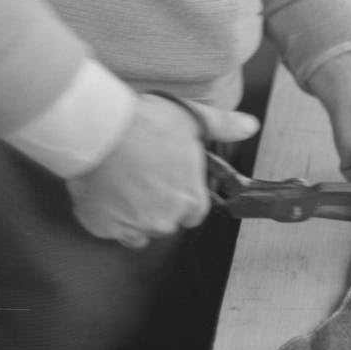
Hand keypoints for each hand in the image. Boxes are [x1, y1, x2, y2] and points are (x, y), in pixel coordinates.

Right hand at [66, 95, 258, 248]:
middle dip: (157, 205)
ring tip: (123, 183)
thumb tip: (250, 125)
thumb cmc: (147, 123)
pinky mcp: (103, 226)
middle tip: (143, 177)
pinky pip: (110, 230)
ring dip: (133, 213)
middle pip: (166, 222)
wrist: (99, 129)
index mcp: (191, 200)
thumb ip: (224, 126)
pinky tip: (105, 193)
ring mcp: (133, 226)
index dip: (182, 197)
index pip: (194, 213)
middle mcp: (165, 220)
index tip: (169, 181)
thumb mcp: (192, 119)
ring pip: (138, 229)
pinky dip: (107, 217)